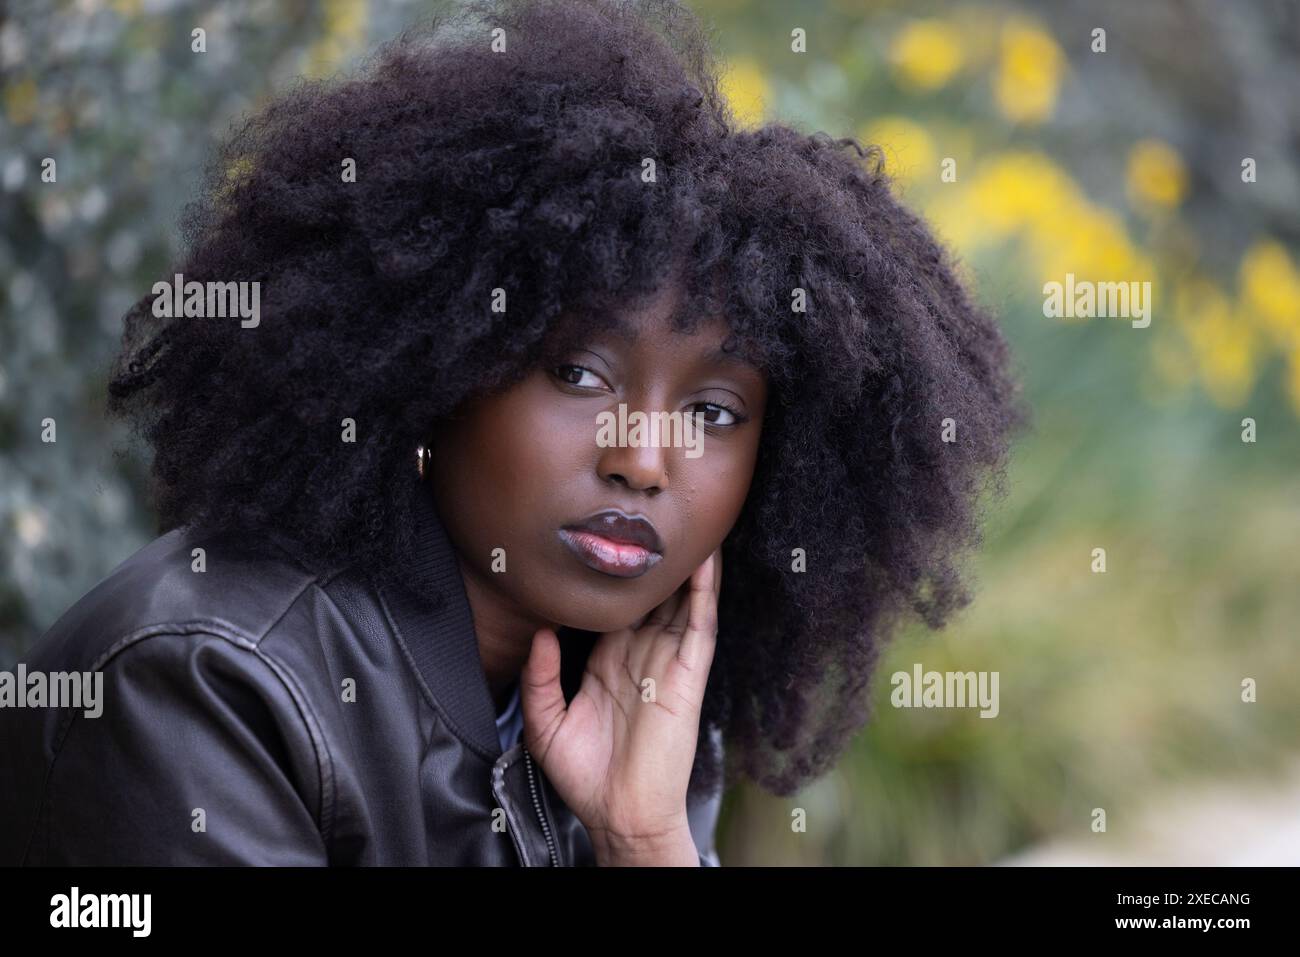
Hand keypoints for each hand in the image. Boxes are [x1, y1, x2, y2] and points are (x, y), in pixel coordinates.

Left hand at [519, 547, 721, 865]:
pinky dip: (704, 589)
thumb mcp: (546, 723)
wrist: (620, 814)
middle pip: (651, 593)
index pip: (613, 605)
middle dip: (650, 556)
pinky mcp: (690, 673)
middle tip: (646, 510)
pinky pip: (701, 623)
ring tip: (683, 518)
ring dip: (683, 561)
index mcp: (608, 660)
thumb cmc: (586, 776)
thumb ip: (539, 675)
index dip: (610, 572)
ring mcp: (669, 661)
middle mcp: (641, 654)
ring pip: (679, 598)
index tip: (597, 533)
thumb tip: (540, 628)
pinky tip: (705, 559)